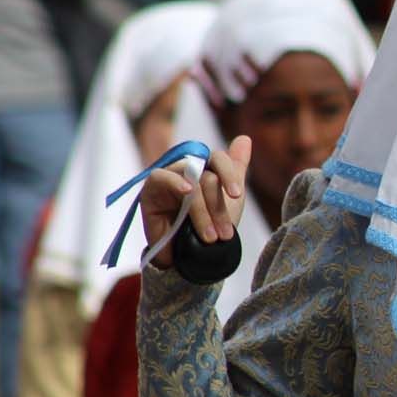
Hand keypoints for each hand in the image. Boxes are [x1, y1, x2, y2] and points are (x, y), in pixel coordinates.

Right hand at [139, 136, 250, 269]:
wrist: (190, 258)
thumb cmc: (211, 227)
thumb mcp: (230, 201)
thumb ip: (236, 169)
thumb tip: (245, 137)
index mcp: (206, 169)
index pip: (219, 159)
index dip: (229, 174)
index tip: (236, 195)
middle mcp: (187, 169)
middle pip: (205, 174)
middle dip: (217, 206)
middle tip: (224, 233)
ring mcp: (168, 177)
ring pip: (188, 180)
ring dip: (201, 210)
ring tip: (209, 236)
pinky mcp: (150, 189)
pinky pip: (160, 176)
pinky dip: (174, 182)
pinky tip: (186, 192)